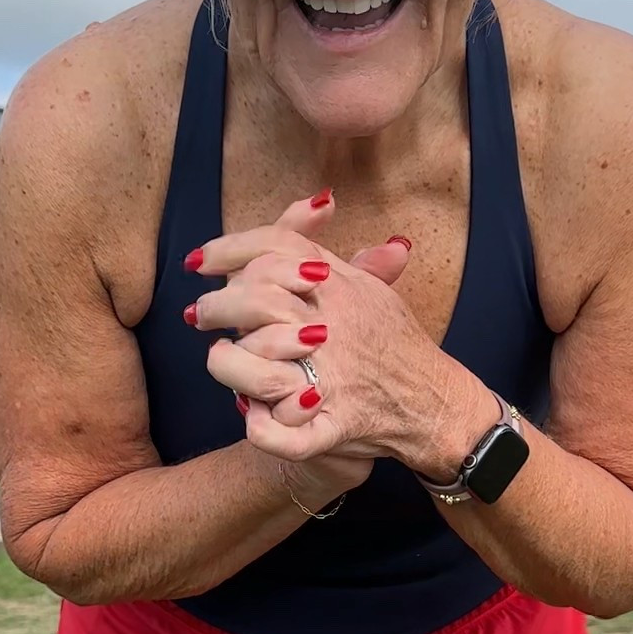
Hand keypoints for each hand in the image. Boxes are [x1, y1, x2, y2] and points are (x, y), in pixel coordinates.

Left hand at [187, 195, 485, 473]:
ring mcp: (335, 379)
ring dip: (230, 366)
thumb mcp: (367, 285)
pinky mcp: (335, 426)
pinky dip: (262, 428)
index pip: (277, 246)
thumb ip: (332, 248)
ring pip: (258, 368)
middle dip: (218, 306)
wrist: (434, 400)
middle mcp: (335, 326)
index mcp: (342, 286)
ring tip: (222, 359)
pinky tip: (251, 414)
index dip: (229, 248)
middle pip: (258, 298)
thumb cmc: (392, 343)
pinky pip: (285, 434)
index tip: (198, 262)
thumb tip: (318, 199)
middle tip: (200, 314)